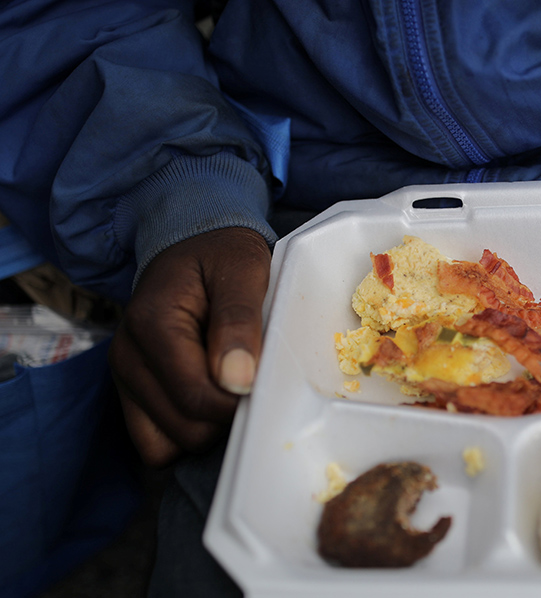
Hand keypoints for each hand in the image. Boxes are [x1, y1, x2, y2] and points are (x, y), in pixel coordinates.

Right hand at [109, 227, 270, 465]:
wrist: (194, 244)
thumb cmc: (223, 255)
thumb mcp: (243, 271)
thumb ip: (239, 321)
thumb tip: (237, 381)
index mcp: (152, 324)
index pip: (195, 397)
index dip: (238, 403)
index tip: (265, 385)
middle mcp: (128, 356)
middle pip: (183, 428)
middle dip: (225, 419)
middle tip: (252, 386)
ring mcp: (125, 378)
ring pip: (164, 446)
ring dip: (206, 430)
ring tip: (231, 393)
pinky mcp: (132, 392)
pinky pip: (155, 442)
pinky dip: (185, 433)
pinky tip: (212, 405)